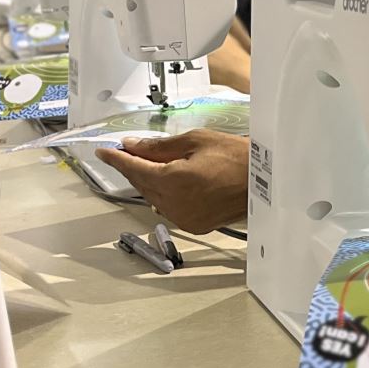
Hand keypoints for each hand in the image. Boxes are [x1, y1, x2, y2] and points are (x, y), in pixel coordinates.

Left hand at [95, 130, 248, 232]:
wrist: (265, 182)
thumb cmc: (236, 157)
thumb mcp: (196, 141)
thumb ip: (159, 146)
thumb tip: (133, 146)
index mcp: (174, 181)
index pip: (134, 169)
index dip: (116, 159)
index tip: (103, 152)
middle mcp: (174, 204)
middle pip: (141, 184)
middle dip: (133, 167)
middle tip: (128, 151)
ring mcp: (183, 218)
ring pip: (152, 197)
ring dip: (147, 180)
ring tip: (149, 162)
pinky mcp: (193, 225)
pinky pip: (167, 208)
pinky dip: (162, 194)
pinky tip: (167, 180)